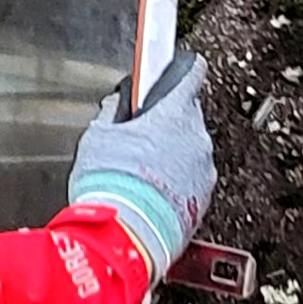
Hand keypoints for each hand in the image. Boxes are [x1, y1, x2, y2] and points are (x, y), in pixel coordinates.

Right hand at [66, 50, 212, 281]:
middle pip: (188, 115)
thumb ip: (113, 113)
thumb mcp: (98, 137)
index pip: (192, 75)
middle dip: (167, 121)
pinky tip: (151, 190)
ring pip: (191, 149)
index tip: (179, 67)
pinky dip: (176, 180)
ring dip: (172, 153)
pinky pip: (192, 178)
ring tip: (141, 170)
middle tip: (140, 134)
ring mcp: (203, 169)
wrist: (125, 235)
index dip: (183, 69)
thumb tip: (118, 105)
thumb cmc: (111, 185)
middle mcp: (196, 138)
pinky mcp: (204, 199)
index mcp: (174, 114)